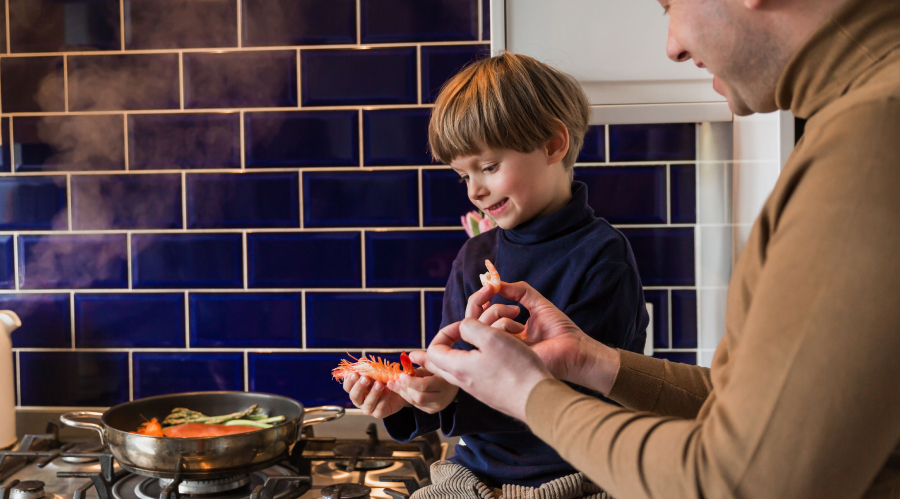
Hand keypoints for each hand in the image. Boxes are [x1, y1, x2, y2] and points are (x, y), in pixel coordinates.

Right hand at [343, 373, 409, 418]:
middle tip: (366, 378)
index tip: (355, 373)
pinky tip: (388, 390)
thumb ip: (368, 367)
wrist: (398, 391)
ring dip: (373, 393)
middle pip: (354, 396)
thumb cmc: (383, 381)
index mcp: (355, 390)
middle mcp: (360, 400)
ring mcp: (368, 408)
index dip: (349, 381)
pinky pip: (380, 408)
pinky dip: (384, 398)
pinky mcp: (379, 413)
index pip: (347, 387)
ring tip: (379, 383)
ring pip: (368, 403)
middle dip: (359, 386)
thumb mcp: (376, 372)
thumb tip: (362, 360)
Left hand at [386, 351, 458, 413]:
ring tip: (395, 384)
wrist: (452, 385)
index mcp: (444, 384)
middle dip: (405, 388)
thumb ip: (422, 359)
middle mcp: (442, 398)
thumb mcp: (435, 363)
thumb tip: (407, 356)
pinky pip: (416, 405)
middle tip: (395, 380)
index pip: (424, 385)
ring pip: (415, 402)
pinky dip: (408, 397)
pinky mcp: (431, 410)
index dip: (410, 381)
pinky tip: (403, 389)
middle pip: (419, 396)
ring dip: (403, 393)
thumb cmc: (442, 371)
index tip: (401, 375)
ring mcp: (437, 406)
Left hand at [424, 318, 551, 420]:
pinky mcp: (490, 393)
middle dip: (446, 345)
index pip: (433, 350)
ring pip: (458, 369)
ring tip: (481, 341)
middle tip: (460, 334)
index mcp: (458, 368)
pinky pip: (474, 376)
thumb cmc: (516, 368)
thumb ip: (470, 326)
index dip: (444, 333)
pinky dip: (478, 362)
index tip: (463, 326)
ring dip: (463, 352)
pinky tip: (495, 355)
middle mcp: (464, 382)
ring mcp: (477, 390)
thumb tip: (463, 328)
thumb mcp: (491, 337)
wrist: (537, 400)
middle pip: (440, 363)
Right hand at [466, 281, 619, 394]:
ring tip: (517, 312)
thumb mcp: (536, 302)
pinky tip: (521, 328)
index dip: (479, 299)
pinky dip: (504, 325)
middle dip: (477, 301)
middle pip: (471, 321)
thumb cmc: (559, 328)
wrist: (575, 348)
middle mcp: (498, 342)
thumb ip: (518, 290)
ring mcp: (499, 351)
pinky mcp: (504, 358)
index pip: (479, 316)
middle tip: (491, 289)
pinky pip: (491, 337)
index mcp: (503, 332)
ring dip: (496, 312)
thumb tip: (496, 282)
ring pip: (479, 327)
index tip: (489, 285)